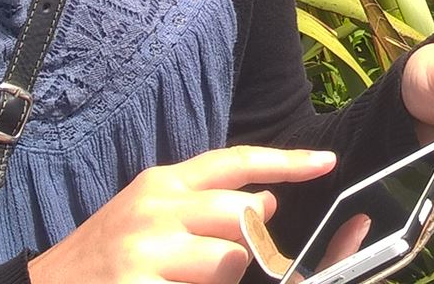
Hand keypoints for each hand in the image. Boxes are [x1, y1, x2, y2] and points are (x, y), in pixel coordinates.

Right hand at [29, 145, 335, 283]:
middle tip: (220, 263)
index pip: (234, 162)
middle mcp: (155, 208)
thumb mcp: (149, 214)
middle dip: (250, 245)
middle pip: (244, 216)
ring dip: (222, 280)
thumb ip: (204, 204)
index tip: (326, 162)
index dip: (285, 163)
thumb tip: (267, 203)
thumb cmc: (107, 255)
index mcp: (162, 184)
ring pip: (230, 261)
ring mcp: (145, 250)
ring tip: (184, 280)